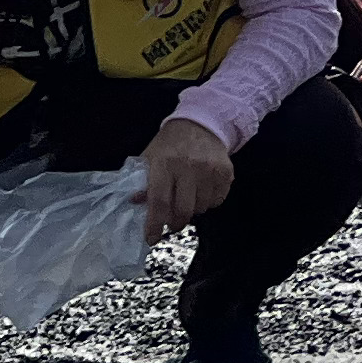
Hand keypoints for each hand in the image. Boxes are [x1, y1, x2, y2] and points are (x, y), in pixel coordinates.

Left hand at [141, 115, 234, 243]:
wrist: (201, 123)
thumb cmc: (170, 144)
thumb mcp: (151, 157)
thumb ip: (143, 180)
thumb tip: (136, 203)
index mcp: (165, 163)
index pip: (159, 201)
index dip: (154, 224)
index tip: (151, 239)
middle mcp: (189, 167)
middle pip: (183, 210)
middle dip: (176, 222)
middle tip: (172, 223)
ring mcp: (210, 170)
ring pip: (201, 208)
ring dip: (193, 210)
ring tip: (188, 198)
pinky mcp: (226, 172)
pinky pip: (217, 201)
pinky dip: (208, 202)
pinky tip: (202, 190)